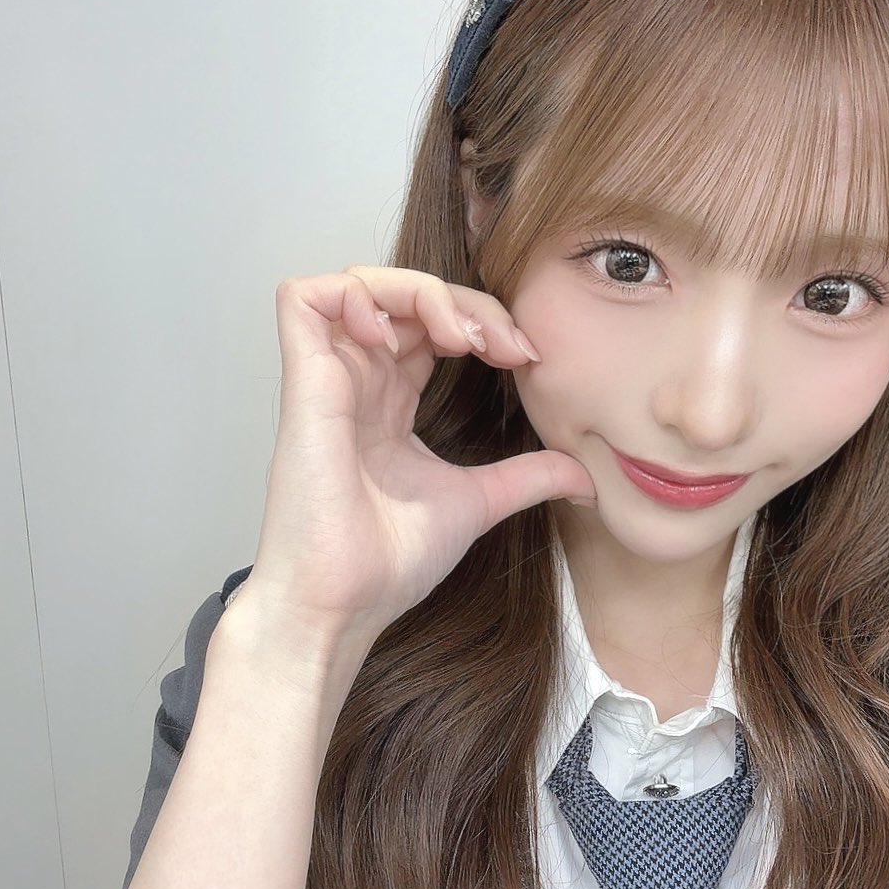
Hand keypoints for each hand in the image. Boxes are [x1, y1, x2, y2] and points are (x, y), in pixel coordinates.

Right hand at [231, 266, 596, 642]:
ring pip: (359, 283)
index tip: (527, 359)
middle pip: (403, 295)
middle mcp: (357, 383)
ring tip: (461, 337)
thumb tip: (585, 477)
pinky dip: (355, 294)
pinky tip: (397, 333)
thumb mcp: (478, 503)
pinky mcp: (304, 383)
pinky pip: (305, 298)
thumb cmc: (387, 563)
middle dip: (465, 301)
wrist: (343, 605)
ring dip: (419, 291)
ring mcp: (327, 379)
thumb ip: (527, 477)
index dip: (481, 320)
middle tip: (507, 345)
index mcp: (389, 402)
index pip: (430, 324)